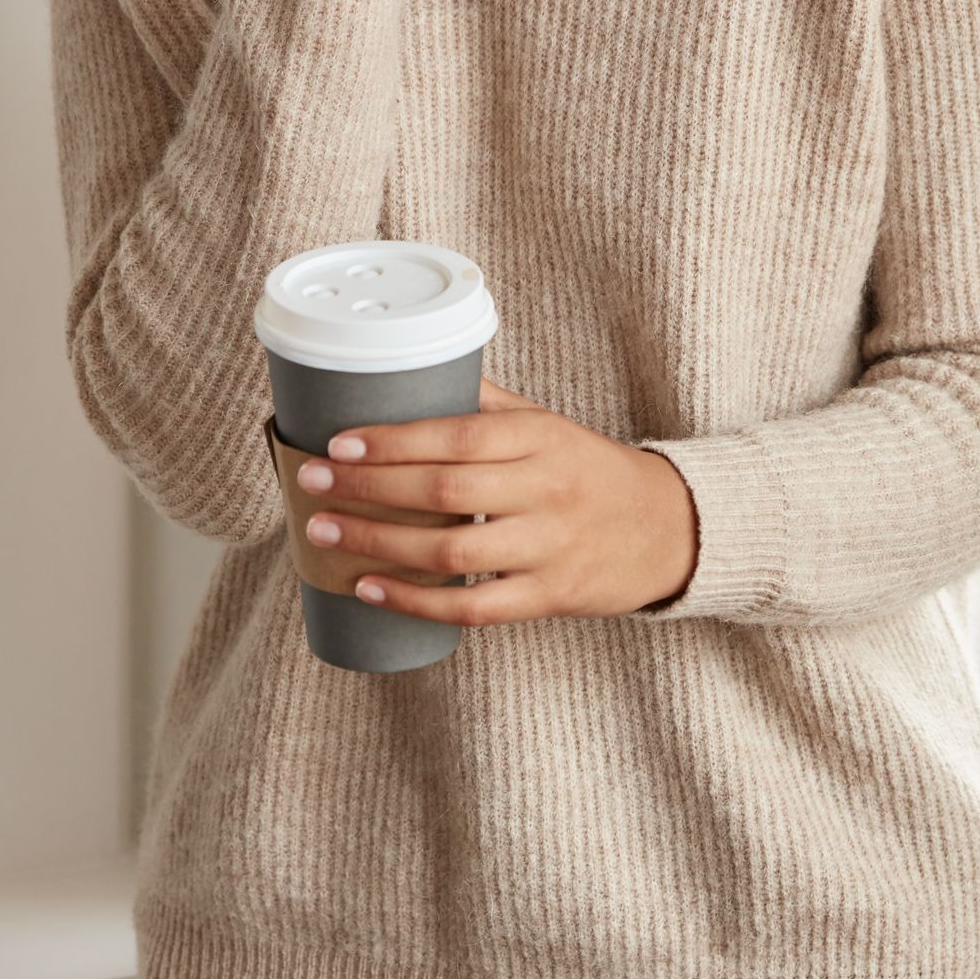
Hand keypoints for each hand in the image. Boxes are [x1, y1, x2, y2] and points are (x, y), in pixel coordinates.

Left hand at [291, 378, 701, 620]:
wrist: (668, 529)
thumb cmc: (592, 470)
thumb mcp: (550, 424)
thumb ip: (489, 405)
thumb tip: (416, 372)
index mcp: (541, 438)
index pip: (458, 436)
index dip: (394, 441)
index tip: (338, 443)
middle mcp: (545, 490)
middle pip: (445, 493)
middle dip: (368, 488)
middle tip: (310, 483)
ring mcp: (548, 548)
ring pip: (450, 552)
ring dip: (377, 544)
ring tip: (324, 533)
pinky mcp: (548, 597)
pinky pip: (472, 606)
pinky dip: (414, 602)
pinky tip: (369, 589)